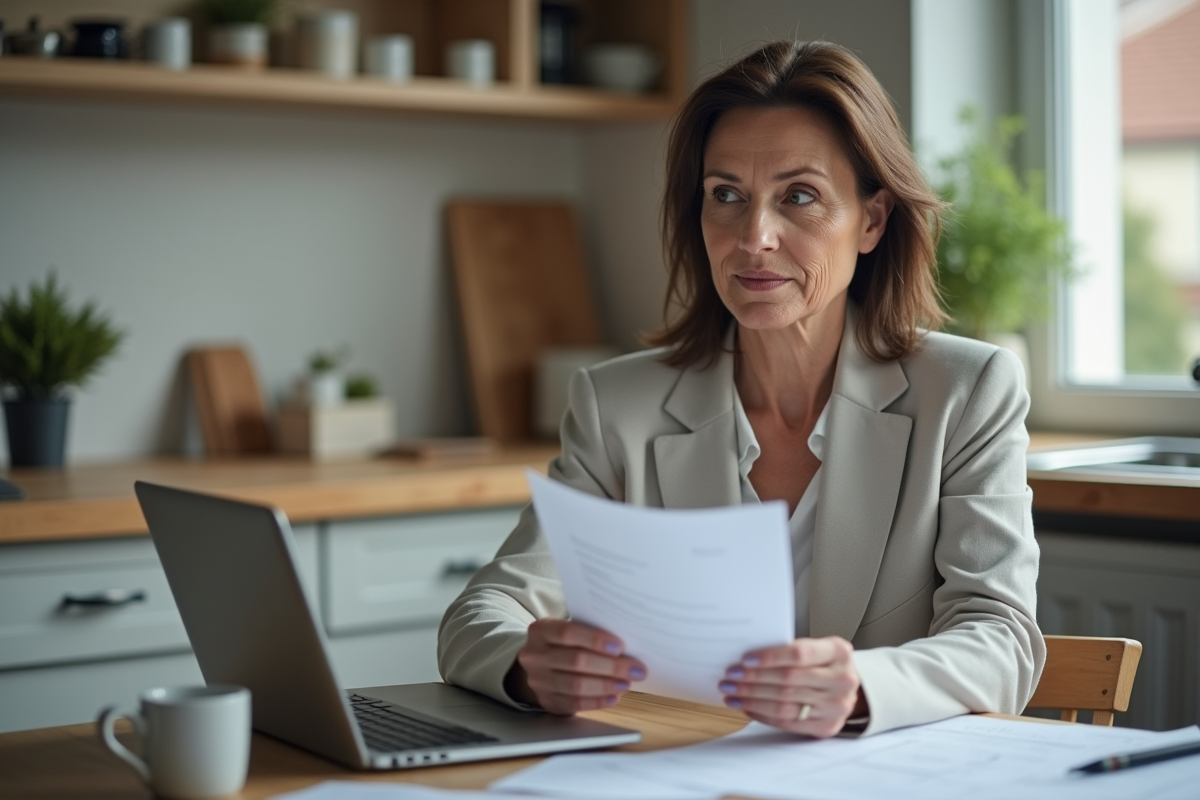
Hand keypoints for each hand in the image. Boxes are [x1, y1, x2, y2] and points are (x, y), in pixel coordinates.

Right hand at [504, 619, 647, 714]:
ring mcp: (538, 681)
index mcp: (541, 631)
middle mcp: (535, 655)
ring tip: (626, 683)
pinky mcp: (546, 701)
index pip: (568, 633)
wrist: (538, 666)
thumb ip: (589, 634)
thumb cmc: (563, 644)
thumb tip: (626, 648)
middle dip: (610, 666)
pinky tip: (613, 697)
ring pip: (576, 686)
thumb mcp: (569, 631)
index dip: (595, 640)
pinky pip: (575, 704)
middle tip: (636, 669)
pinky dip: (597, 701)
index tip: (620, 646)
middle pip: (575, 661)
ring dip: (606, 685)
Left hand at [718, 636, 865, 737]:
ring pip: (785, 704)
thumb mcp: (816, 648)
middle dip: (754, 679)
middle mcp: (842, 680)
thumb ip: (790, 650)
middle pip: (789, 680)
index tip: (745, 660)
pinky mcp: (827, 727)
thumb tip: (747, 659)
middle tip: (730, 677)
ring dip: (752, 699)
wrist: (847, 688)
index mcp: (839, 652)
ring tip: (732, 693)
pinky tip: (747, 707)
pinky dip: (762, 714)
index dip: (770, 657)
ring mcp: (837, 706)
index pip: (799, 654)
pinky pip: (787, 722)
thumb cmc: (824, 663)